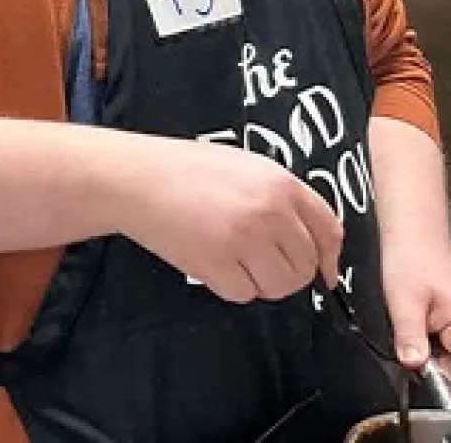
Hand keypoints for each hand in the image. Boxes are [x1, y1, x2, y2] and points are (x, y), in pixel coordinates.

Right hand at [110, 135, 342, 303]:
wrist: (133, 177)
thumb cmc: (183, 169)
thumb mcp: (243, 167)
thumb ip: (280, 198)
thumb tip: (310, 246)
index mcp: (281, 184)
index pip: (329, 232)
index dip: (329, 259)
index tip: (323, 274)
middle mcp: (270, 212)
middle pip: (304, 267)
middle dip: (285, 271)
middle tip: (255, 261)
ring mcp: (244, 239)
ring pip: (278, 286)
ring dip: (258, 282)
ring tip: (231, 260)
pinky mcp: (216, 264)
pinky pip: (243, 294)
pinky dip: (228, 286)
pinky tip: (208, 262)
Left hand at [382, 241, 450, 368]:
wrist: (412, 229)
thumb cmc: (411, 257)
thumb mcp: (403, 301)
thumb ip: (410, 335)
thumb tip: (413, 364)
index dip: (436, 370)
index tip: (418, 368)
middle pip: (449, 353)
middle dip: (431, 355)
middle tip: (411, 340)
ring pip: (445, 343)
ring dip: (429, 343)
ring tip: (414, 321)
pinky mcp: (450, 310)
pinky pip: (444, 331)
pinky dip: (429, 330)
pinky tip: (417, 318)